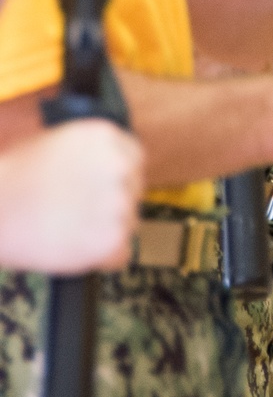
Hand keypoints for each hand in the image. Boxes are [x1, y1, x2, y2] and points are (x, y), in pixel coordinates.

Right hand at [0, 121, 143, 273]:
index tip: (99, 190)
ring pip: (128, 223)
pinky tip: (76, 250)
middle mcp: (120, 167)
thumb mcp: (58, 142)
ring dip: (106, 230)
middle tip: (79, 213)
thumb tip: (113, 169)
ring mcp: (119, 203)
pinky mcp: (112, 239)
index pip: (134, 160)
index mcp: (107, 137)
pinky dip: (103, 258)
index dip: (115, 178)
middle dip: (111, 203)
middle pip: (133, 191)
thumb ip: (93, 153)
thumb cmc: (14, 177)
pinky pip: (121, 254)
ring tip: (69, 230)